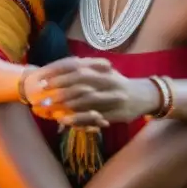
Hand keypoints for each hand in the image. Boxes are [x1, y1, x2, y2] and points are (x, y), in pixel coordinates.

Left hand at [28, 57, 155, 125]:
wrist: (145, 96)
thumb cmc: (118, 83)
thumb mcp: (104, 72)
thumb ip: (86, 69)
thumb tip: (60, 66)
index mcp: (103, 71)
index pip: (76, 69)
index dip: (58, 74)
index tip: (42, 78)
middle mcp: (109, 83)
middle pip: (80, 85)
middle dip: (59, 90)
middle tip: (42, 95)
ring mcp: (114, 98)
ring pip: (87, 101)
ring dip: (67, 106)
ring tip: (50, 109)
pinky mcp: (118, 113)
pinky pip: (96, 117)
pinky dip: (80, 119)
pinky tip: (66, 121)